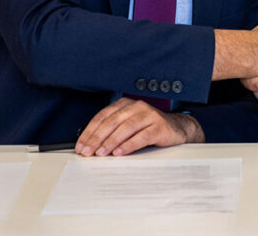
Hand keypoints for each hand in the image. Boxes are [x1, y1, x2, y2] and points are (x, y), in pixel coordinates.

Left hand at [75, 97, 203, 156]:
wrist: (176, 128)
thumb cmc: (148, 127)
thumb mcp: (127, 125)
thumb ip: (111, 130)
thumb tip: (89, 145)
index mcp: (125, 104)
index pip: (103, 116)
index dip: (90, 131)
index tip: (81, 145)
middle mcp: (137, 106)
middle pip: (113, 121)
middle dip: (97, 138)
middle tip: (88, 151)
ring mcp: (149, 115)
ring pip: (126, 127)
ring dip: (111, 141)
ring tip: (101, 153)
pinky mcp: (160, 126)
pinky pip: (142, 136)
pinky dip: (129, 144)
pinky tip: (120, 152)